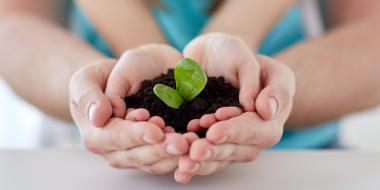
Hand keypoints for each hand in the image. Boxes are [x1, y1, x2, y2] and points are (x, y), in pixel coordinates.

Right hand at [69, 44, 189, 173]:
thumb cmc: (103, 77)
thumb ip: (90, 97)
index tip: (156, 129)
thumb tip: (98, 117)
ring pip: (155, 162)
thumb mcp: (88, 79)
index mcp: (95, 134)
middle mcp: (114, 149)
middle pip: (137, 156)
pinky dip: (181, 154)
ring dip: (175, 155)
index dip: (136, 135)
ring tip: (192, 143)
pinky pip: (167, 159)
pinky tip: (194, 143)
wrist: (124, 77)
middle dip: (161, 150)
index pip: (115, 138)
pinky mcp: (153, 149)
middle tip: (182, 142)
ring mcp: (135, 152)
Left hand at [174, 33, 294, 182]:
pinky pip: (208, 156)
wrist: (207, 56)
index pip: (259, 130)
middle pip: (240, 150)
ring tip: (185, 162)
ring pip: (223, 157)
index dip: (236, 132)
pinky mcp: (213, 141)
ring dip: (205, 162)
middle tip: (195, 151)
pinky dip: (194, 164)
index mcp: (272, 113)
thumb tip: (266, 111)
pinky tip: (180, 171)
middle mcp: (255, 132)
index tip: (214, 131)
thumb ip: (260, 81)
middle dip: (217, 151)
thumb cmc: (231, 53)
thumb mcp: (248, 58)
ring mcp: (233, 139)